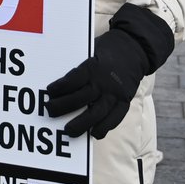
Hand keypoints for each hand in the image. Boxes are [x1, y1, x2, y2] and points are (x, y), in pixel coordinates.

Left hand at [45, 4, 174, 139]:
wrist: (135, 50)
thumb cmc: (107, 50)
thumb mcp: (91, 52)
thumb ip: (80, 68)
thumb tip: (60, 83)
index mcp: (93, 66)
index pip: (73, 80)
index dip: (59, 87)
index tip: (49, 92)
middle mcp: (104, 81)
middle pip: (81, 98)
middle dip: (63, 107)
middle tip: (50, 111)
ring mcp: (115, 93)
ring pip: (97, 113)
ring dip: (82, 124)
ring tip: (68, 131)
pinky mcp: (125, 101)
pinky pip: (115, 118)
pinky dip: (104, 127)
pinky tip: (94, 134)